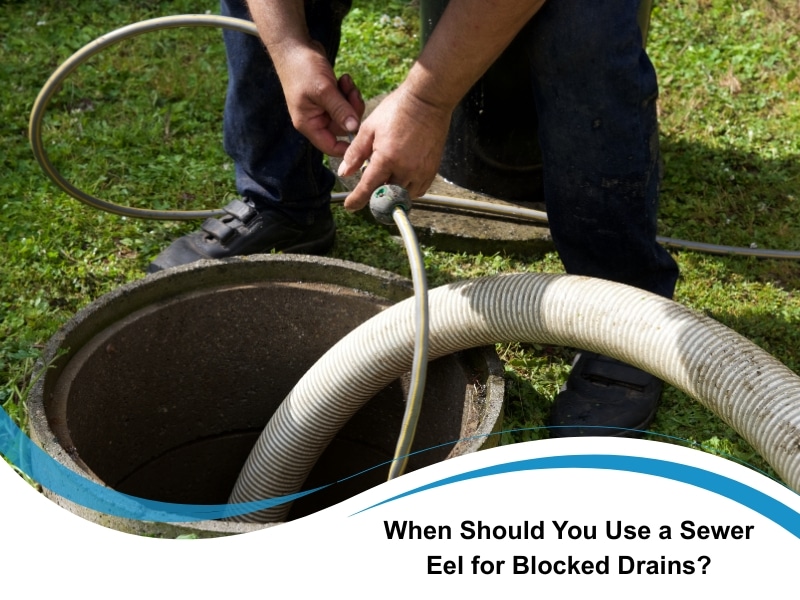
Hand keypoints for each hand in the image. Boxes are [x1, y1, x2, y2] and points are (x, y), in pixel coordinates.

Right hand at [277, 42, 364, 156]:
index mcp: (309, 124)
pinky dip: (348, 91)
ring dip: (351, 98)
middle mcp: (315, 119)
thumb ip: (340, 110)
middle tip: (352, 93)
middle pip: (343, 128)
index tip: (362, 136)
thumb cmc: (303, 68)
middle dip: (351, 111)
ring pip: (346, 114)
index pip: (330, 147)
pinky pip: (345, 102)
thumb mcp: (323, 90)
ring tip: (347, 81)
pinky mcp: (328, 97)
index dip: (347, 147)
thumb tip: (354, 129)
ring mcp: (322, 108)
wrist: (294, 45)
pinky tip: (344, 78)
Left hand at [338, 86, 451, 210]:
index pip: (368, 188)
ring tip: (386, 180)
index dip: (356, 200)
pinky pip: (418, 191)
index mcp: (386, 158)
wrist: (427, 100)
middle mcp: (405, 169)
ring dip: (392, 193)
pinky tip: (401, 179)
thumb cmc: (397, 110)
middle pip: (386, 195)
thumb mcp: (369, 128)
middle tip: (368, 190)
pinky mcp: (432, 170)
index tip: (350, 206)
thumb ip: (355, 153)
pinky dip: (407, 190)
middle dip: (375, 195)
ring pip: (403, 196)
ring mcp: (421, 171)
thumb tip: (344, 172)